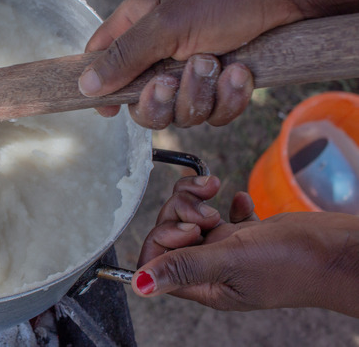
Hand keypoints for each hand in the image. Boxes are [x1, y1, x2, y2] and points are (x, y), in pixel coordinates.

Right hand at [78, 0, 358, 128]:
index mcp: (137, 28)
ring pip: (181, 114)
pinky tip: (240, 73)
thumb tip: (85, 85)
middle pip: (141, 104)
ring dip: (199, 94)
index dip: (100, 87)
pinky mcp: (222, 88)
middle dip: (160, 101)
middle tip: (170, 81)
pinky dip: (228, 99)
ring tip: (217, 62)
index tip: (108, 111)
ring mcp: (192, 74)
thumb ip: (124, 57)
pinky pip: (215, 114)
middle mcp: (161, 54)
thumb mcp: (166, 24)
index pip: (102, 61)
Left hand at [132, 175, 358, 317]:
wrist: (340, 252)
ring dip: (197, 201)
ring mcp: (231, 251)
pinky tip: (236, 200)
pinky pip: (222, 213)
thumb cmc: (293, 263)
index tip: (189, 229)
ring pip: (192, 219)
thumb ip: (184, 267)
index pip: (157, 259)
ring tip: (215, 194)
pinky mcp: (249, 235)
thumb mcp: (230, 262)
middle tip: (206, 211)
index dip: (165, 237)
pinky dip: (223, 202)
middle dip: (181, 212)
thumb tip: (141, 286)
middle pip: (172, 233)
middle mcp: (213, 269)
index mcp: (205, 285)